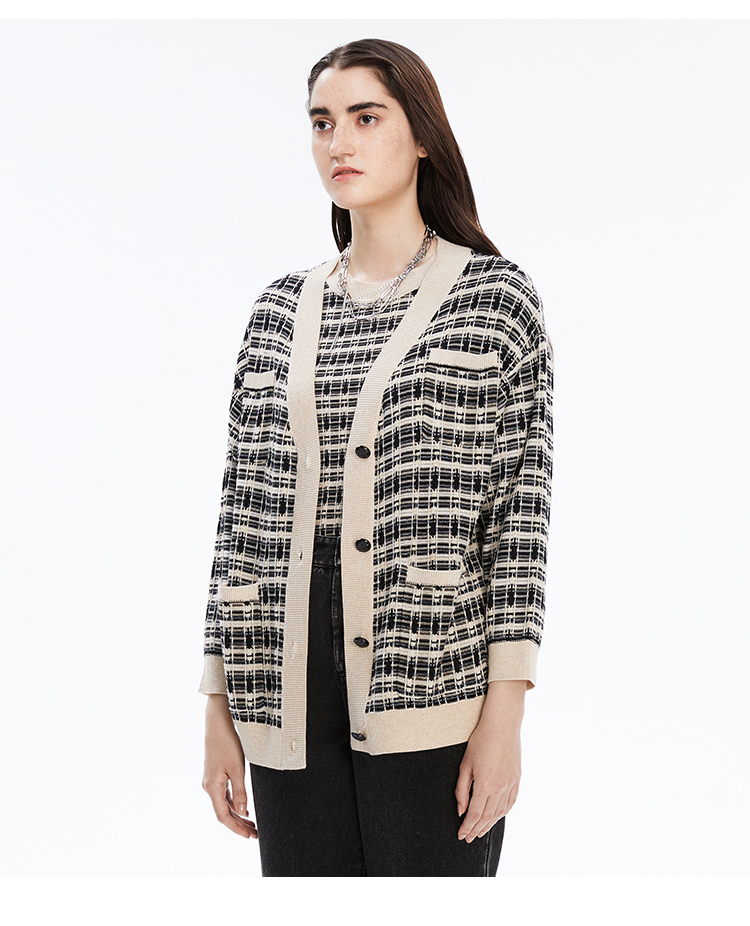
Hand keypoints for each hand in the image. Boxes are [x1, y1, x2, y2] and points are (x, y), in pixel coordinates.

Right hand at [202, 694, 257, 838]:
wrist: (217, 724)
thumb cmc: (228, 743)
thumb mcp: (237, 768)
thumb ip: (239, 792)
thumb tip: (242, 813)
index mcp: (212, 787)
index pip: (223, 816)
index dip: (236, 828)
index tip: (249, 836)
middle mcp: (209, 787)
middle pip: (224, 812)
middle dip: (239, 824)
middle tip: (255, 833)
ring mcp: (211, 781)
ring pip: (224, 805)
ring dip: (238, 815)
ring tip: (253, 824)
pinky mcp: (215, 775)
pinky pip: (224, 796)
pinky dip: (234, 804)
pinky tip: (244, 809)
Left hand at [455, 680, 523, 842]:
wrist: (502, 725)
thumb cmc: (480, 741)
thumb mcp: (465, 765)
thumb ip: (462, 790)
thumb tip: (460, 810)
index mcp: (485, 785)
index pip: (474, 814)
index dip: (467, 827)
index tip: (461, 835)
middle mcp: (500, 788)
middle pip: (487, 817)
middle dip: (476, 829)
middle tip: (468, 837)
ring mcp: (510, 784)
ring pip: (499, 813)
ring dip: (489, 825)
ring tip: (480, 831)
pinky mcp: (517, 780)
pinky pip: (510, 803)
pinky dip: (502, 813)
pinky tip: (496, 818)